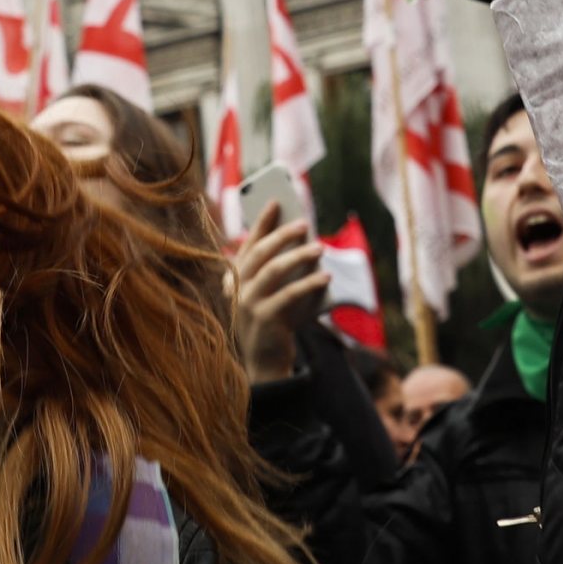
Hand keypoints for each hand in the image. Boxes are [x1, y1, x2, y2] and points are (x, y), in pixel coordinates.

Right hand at [229, 207, 329, 383]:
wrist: (265, 362)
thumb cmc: (273, 320)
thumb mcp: (272, 293)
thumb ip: (280, 271)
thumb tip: (305, 242)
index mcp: (236, 278)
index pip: (248, 244)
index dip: (261, 222)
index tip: (275, 201)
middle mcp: (237, 288)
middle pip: (260, 253)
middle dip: (282, 234)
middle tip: (304, 223)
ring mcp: (248, 304)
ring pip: (273, 271)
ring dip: (298, 256)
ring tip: (320, 248)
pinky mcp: (265, 319)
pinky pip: (288, 296)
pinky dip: (308, 284)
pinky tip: (325, 276)